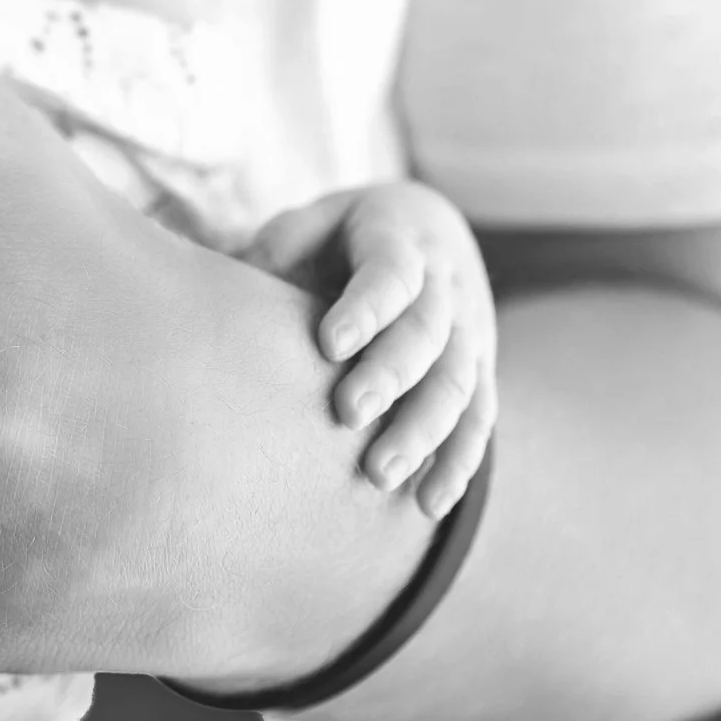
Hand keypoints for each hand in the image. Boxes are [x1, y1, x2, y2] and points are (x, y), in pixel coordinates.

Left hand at [244, 181, 497, 518]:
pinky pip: (479, 419)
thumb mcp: (317, 218)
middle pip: (427, 334)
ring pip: (457, 384)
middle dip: (390, 377)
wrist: (430, 229)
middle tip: (347, 414)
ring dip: (423, 432)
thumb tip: (240, 278)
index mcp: (401, 240)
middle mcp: (446, 286)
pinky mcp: (480, 370)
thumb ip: (285, 242)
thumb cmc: (349, 234)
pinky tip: (430, 502)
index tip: (328, 345)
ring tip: (379, 474)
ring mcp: (470, 331)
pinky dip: (459, 463)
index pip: (390, 273)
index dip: (365, 309)